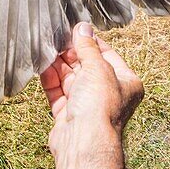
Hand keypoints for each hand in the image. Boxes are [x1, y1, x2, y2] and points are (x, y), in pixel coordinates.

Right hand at [43, 23, 142, 168]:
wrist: (84, 140)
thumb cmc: (100, 106)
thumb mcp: (98, 67)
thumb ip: (88, 47)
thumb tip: (83, 28)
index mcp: (126, 82)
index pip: (108, 55)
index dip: (92, 43)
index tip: (78, 31)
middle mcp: (108, 94)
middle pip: (87, 66)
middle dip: (72, 53)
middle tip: (59, 38)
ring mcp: (88, 104)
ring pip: (71, 79)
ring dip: (59, 65)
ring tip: (48, 49)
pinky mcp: (69, 114)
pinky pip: (59, 92)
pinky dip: (51, 79)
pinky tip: (43, 65)